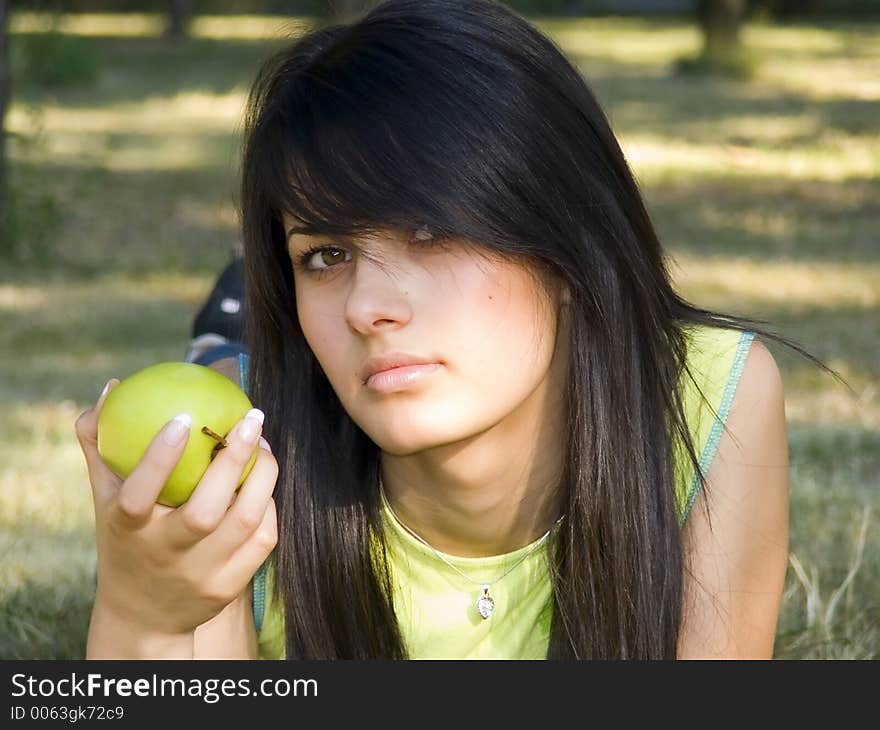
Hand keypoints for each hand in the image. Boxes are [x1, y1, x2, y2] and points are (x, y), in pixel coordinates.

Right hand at [75, 378, 278, 638]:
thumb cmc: (125, 538)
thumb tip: (113, 388)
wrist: (144, 614)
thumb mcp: (105, 498)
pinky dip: (270, 505)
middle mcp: (165, 555)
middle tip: (251, 418)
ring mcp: (200, 575)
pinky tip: (266, 478)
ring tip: (264, 443)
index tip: (183, 418)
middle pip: (205, 512)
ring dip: (263, 477)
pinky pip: (263, 540)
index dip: (159, 458)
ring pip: (244, 523)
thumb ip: (103, 444)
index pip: (140, 496)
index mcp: (128, 531)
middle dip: (233, 460)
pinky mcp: (229, 586)